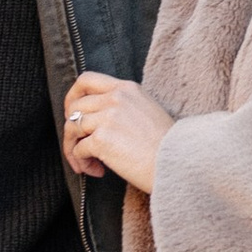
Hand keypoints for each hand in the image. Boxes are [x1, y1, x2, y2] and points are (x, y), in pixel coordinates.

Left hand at [62, 71, 173, 192]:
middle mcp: (115, 98)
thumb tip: (92, 117)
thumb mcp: (146, 110)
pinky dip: (82, 163)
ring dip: (73, 149)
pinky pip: (78, 149)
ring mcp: (107, 117)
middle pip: (74, 107)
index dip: (72, 96)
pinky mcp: (102, 139)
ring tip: (88, 163)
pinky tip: (98, 171)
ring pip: (72, 128)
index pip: (86, 79)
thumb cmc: (166, 145)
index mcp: (126, 88)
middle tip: (79, 145)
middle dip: (72, 129)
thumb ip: (122, 105)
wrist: (179, 163)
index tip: (73, 112)